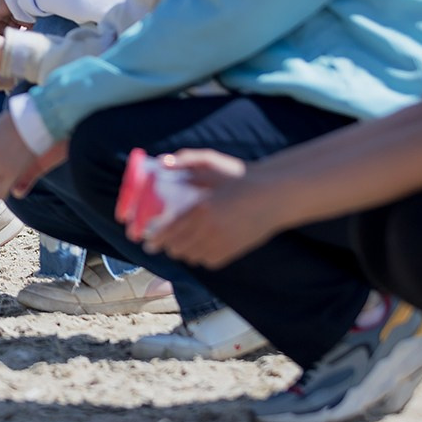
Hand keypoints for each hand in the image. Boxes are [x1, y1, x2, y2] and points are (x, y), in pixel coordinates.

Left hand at [141, 151, 275, 268]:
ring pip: (192, 257)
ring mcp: (222, 243)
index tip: (147, 242)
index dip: (155, 240)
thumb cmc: (241, 176)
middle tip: (162, 240)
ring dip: (183, 251)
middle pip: (177, 248)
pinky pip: (208, 261)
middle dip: (167, 245)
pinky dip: (200, 256)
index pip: (169, 231)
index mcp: (201, 208)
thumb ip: (186, 160)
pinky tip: (200, 245)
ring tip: (181, 243)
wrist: (274, 195)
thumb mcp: (213, 161)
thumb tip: (162, 163)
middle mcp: (210, 229)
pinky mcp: (233, 251)